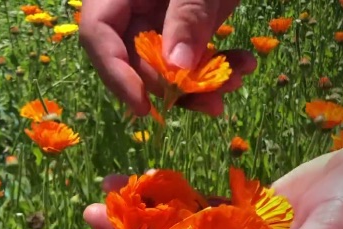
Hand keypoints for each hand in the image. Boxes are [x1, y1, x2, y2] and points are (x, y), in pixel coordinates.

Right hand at [79, 0, 255, 115]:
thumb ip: (187, 15)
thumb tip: (177, 67)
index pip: (98, 34)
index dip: (115, 73)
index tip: (143, 105)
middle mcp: (134, 4)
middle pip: (136, 59)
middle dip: (175, 85)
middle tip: (213, 99)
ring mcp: (161, 15)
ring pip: (168, 65)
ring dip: (202, 82)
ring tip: (237, 81)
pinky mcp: (188, 23)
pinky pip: (193, 55)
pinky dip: (219, 65)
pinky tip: (245, 64)